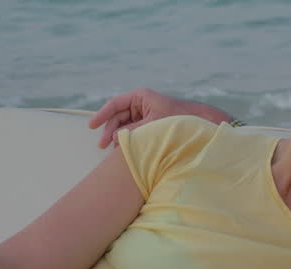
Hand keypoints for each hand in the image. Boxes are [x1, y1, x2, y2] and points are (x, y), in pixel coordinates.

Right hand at [88, 88, 232, 148]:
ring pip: (124, 124)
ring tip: (113, 150)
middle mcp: (140, 103)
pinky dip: (127, 138)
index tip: (92, 126)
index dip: (101, 115)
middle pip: (118, 116)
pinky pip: (133, 129)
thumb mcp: (152, 125)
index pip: (115, 104)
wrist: (199, 122)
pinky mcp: (148, 123)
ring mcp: (144, 113)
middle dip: (110, 131)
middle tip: (102, 145)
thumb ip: (133, 130)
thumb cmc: (178, 119)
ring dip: (118, 136)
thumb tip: (115, 139)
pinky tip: (123, 148)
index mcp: (140, 96)